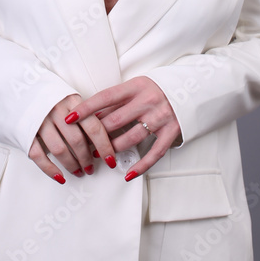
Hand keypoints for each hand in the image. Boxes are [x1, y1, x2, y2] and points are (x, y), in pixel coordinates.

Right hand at [28, 93, 119, 182]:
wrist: (18, 85)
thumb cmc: (48, 94)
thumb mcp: (69, 96)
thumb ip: (84, 113)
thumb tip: (103, 134)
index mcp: (71, 101)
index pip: (93, 126)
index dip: (104, 146)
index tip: (110, 159)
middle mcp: (56, 110)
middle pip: (77, 141)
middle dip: (86, 158)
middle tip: (91, 167)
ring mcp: (40, 121)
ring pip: (59, 150)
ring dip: (71, 164)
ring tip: (78, 171)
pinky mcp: (26, 131)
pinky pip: (39, 155)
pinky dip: (50, 169)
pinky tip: (59, 176)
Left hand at [64, 76, 181, 179]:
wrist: (190, 88)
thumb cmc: (156, 89)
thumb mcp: (136, 86)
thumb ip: (117, 99)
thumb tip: (91, 115)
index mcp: (136, 86)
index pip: (105, 97)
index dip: (86, 109)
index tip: (69, 118)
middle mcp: (148, 100)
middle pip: (116, 120)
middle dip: (97, 135)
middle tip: (83, 144)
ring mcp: (161, 117)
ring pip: (131, 138)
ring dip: (113, 149)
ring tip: (100, 156)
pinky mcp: (172, 131)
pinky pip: (154, 152)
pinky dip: (141, 165)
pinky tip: (128, 174)